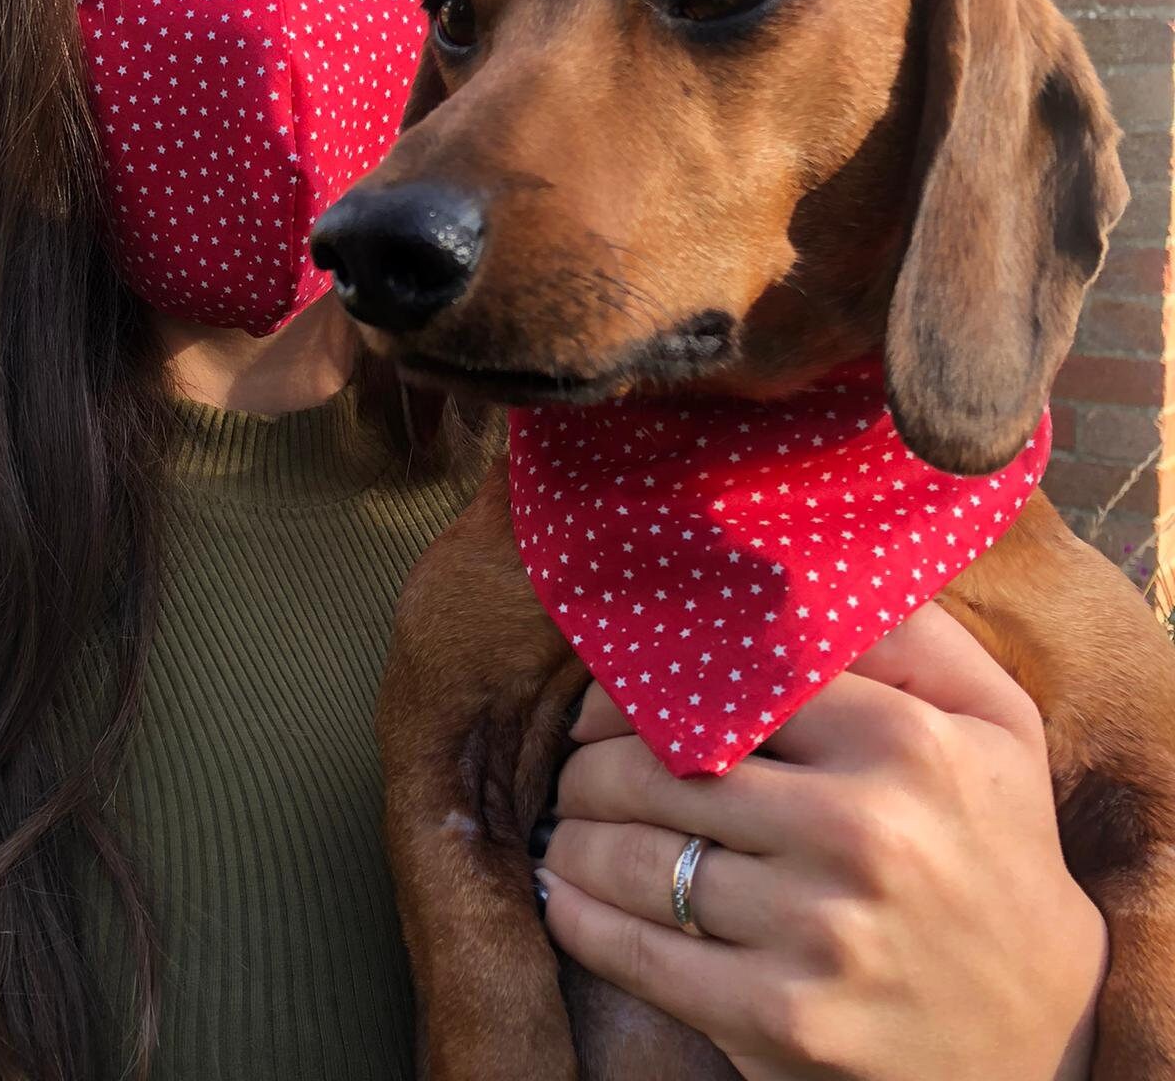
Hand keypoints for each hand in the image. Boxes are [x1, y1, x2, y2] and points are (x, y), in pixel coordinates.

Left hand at [533, 601, 1108, 1080]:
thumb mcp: (991, 724)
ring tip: (568, 824)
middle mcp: (861, 831)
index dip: (642, 685)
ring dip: (575, 834)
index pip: (720, 680)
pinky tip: (564, 892)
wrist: (1040, 1037)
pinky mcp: (781, 1018)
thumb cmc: (992, 849)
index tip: (610, 694)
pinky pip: (640, 951)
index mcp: (903, 742)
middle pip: (657, 768)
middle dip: (590, 764)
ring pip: (634, 856)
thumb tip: (800, 570)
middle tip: (575, 765)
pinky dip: (579, 914)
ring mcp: (818, 931)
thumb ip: (908, 635)